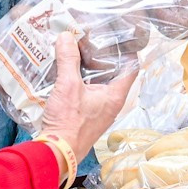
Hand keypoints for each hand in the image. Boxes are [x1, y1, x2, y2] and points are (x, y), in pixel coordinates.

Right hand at [39, 31, 134, 160]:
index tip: (117, 37)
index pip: (131, 67)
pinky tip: (66, 71)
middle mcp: (110, 103)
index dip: (127, 50)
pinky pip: (86, 92)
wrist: (56, 152)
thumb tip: (66, 37)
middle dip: (102, 56)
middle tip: (92, 39)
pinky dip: (79, 80)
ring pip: (97, 83)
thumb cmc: (69, 122)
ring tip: (77, 50)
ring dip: (88, 69)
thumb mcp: (68, 85)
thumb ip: (68, 59)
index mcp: (115, 95)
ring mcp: (98, 110)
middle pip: (112, 73)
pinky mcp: (85, 116)